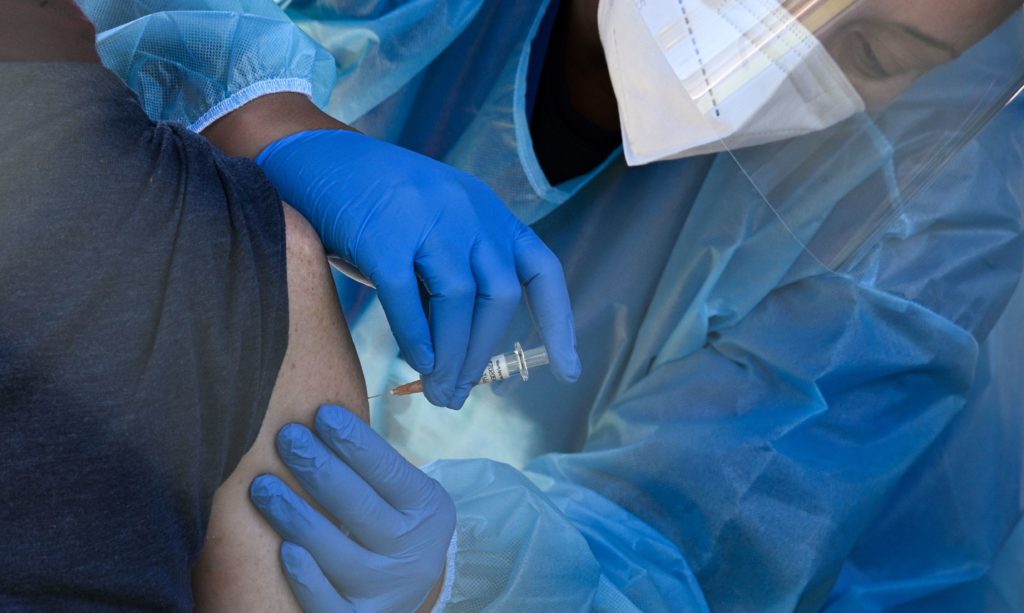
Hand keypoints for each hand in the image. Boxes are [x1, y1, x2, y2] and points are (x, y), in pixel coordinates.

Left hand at [250, 406, 455, 612]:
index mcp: (427, 510)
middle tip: (286, 438)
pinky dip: (307, 577)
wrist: (405, 585)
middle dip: (319, 468)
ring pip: (340, 554)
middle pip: (361, 509)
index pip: (388, 472)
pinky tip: (284, 548)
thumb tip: (319, 414)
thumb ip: (372, 466)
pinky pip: (329, 602)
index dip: (355, 442)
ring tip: (262, 485)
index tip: (321, 414)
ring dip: (298, 516)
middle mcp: (413, 552)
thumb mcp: (402, 492)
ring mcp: (386, 589)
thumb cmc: (390, 519)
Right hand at [255, 128, 580, 407]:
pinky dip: (416, 338)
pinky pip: (408, 299)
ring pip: (459, 301)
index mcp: (487, 213)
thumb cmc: (376, 208)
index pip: (540, 270)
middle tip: (461, 393)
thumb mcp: (433, 231)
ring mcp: (427, 217)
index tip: (568, 369)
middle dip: (484, 353)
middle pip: (499, 295)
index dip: (558, 321)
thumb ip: (454, 279)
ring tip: (439, 391)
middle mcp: (467, 211)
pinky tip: (417, 362)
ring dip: (453, 356)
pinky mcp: (384, 233)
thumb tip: (464, 357)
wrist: (314, 159)